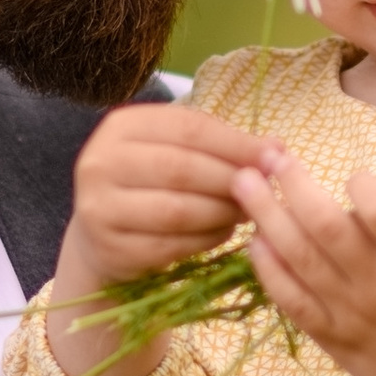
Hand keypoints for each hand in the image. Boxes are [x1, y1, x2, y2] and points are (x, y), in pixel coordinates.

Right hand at [45, 105, 278, 375]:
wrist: (103, 234)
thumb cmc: (151, 183)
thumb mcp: (179, 151)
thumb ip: (223, 145)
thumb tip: (277, 149)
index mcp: (120, 126)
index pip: (188, 128)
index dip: (236, 143)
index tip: (274, 157)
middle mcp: (100, 162)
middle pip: (181, 169)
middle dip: (230, 181)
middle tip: (263, 192)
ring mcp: (98, 208)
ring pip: (177, 211)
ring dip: (221, 213)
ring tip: (244, 213)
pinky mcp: (109, 249)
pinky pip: (170, 246)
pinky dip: (205, 240)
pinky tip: (221, 233)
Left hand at [239, 154, 375, 375]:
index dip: (362, 186)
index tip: (355, 176)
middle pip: (329, 230)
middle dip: (295, 187)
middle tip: (271, 158)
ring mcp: (356, 315)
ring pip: (303, 261)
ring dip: (269, 219)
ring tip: (245, 186)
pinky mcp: (334, 339)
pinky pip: (293, 302)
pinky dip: (270, 271)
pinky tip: (254, 242)